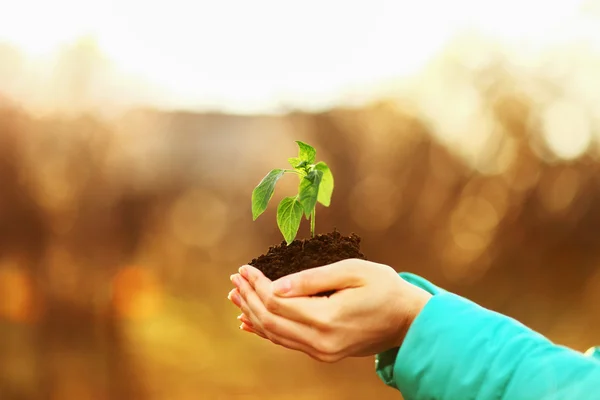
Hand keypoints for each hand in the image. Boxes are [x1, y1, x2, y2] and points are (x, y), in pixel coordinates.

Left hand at [228, 259, 431, 362]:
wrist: (408, 320)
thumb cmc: (384, 288)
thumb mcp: (352, 271)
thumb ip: (312, 279)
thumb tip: (276, 285)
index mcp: (327, 318)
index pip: (277, 302)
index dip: (256, 284)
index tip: (245, 268)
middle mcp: (320, 341)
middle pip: (270, 320)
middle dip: (248, 298)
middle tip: (235, 279)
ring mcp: (321, 352)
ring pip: (275, 334)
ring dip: (252, 314)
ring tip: (236, 296)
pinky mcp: (323, 353)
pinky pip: (287, 342)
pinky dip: (266, 330)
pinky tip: (251, 322)